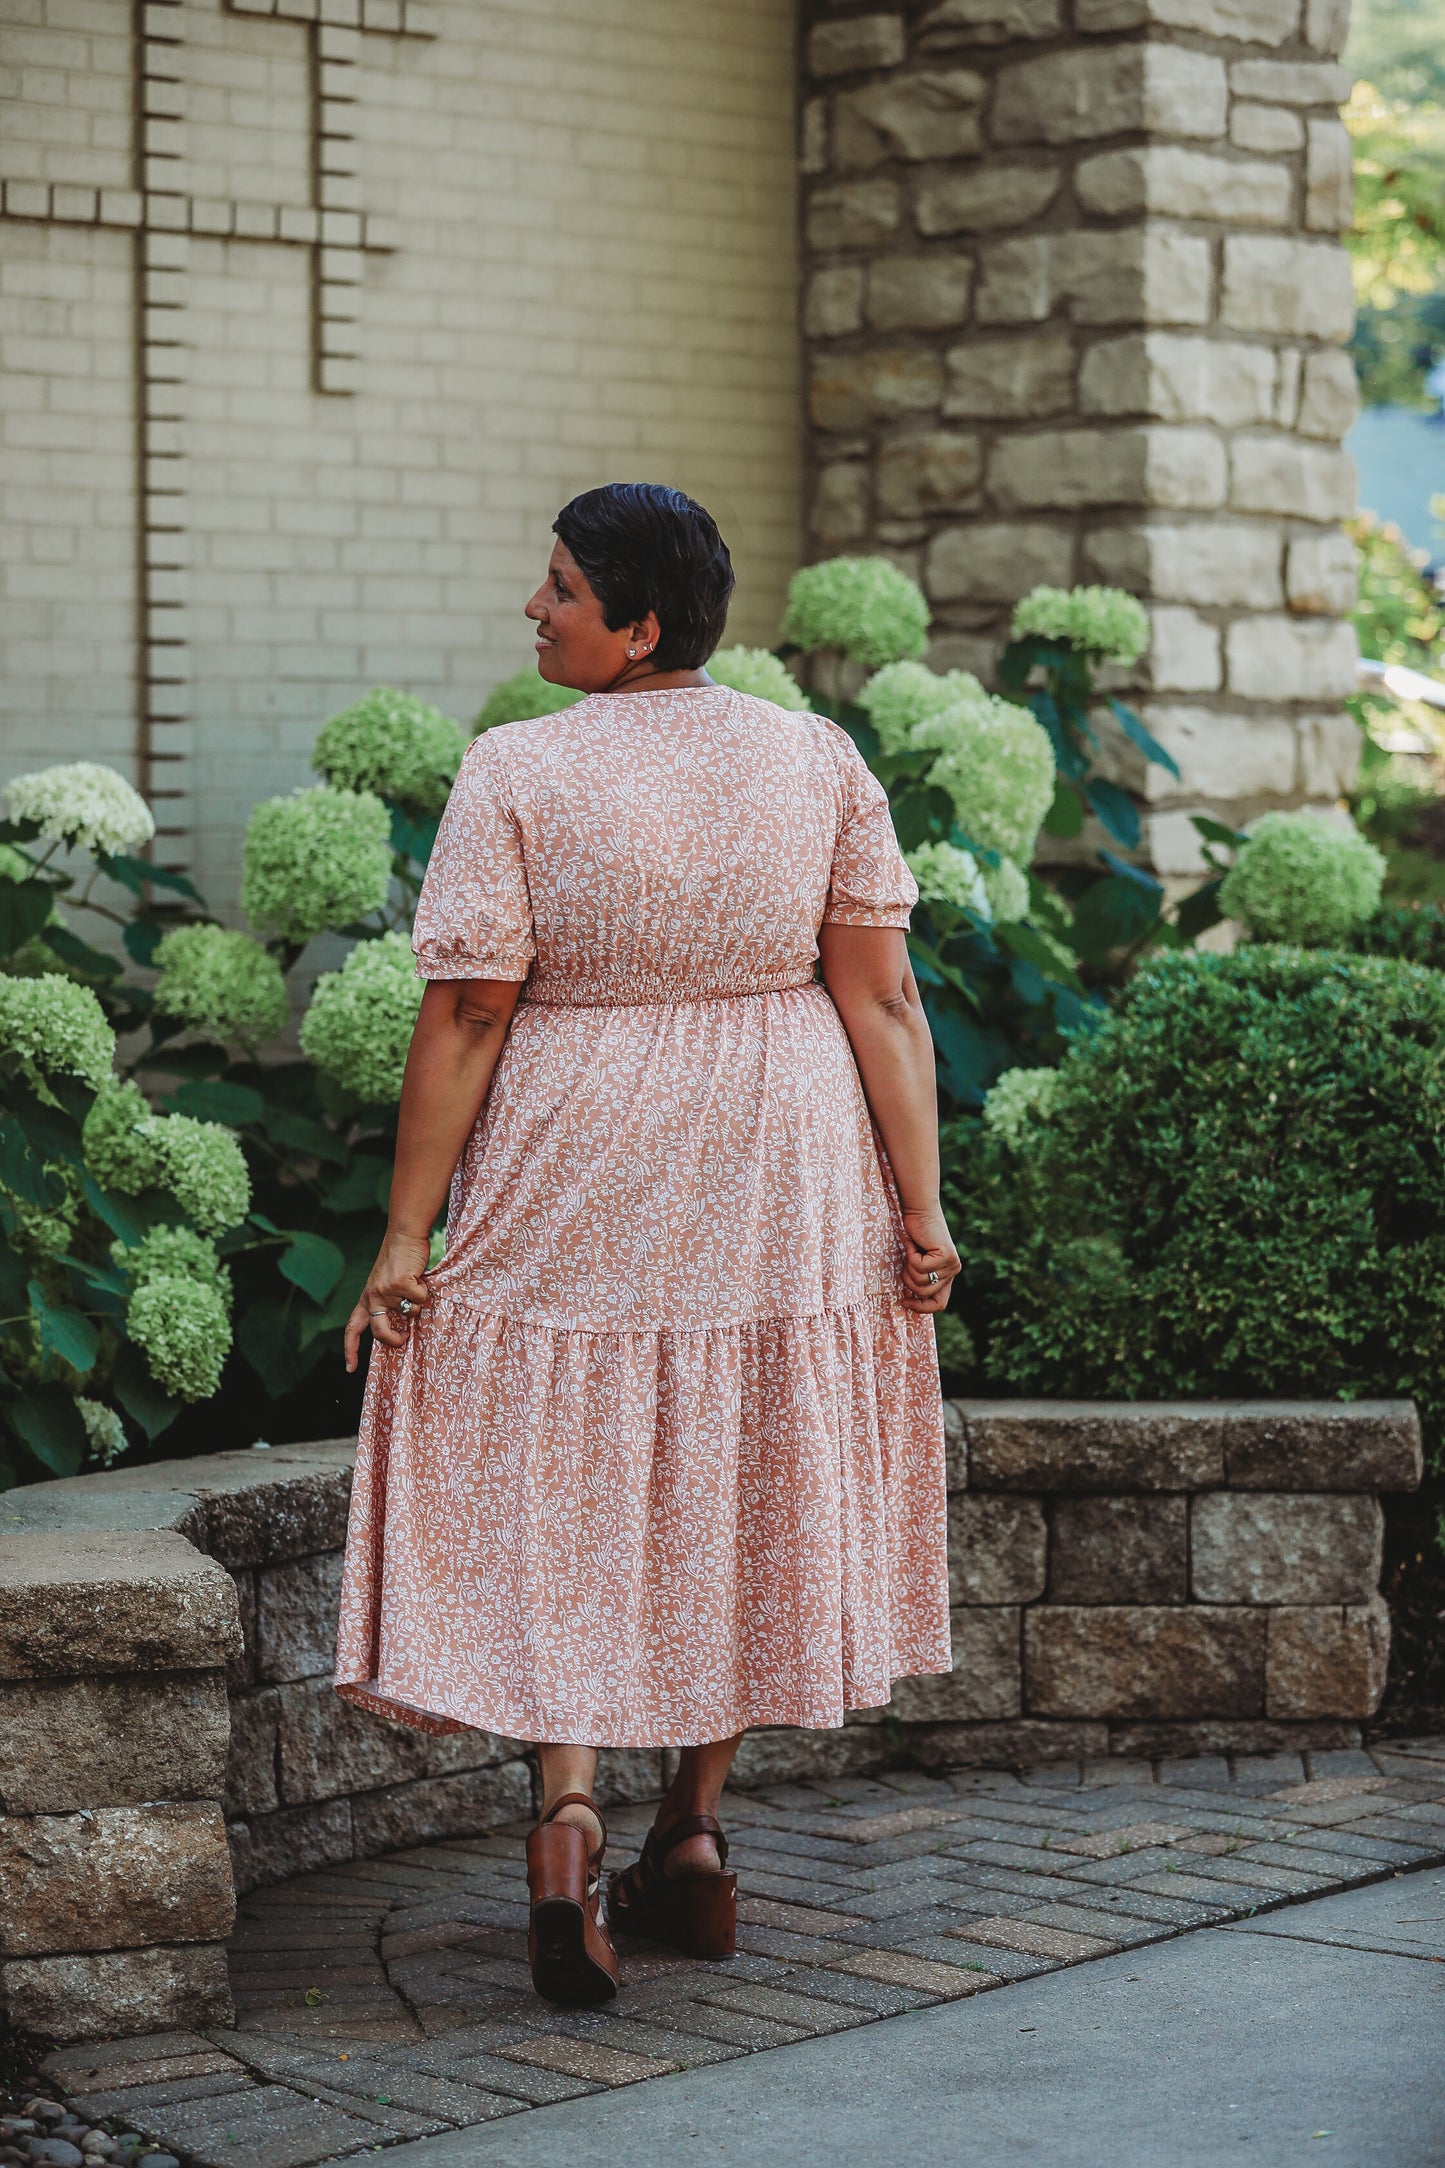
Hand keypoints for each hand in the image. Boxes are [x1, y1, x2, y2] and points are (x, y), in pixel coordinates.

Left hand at [344, 1230, 431, 1372]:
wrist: (403, 1235)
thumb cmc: (399, 1261)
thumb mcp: (384, 1284)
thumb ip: (388, 1303)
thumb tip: (404, 1325)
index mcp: (366, 1299)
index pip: (352, 1329)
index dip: (350, 1350)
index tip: (350, 1368)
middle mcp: (372, 1297)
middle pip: (381, 1333)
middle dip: (395, 1340)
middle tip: (405, 1337)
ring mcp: (385, 1291)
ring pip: (410, 1312)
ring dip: (417, 1301)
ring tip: (413, 1283)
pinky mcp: (400, 1284)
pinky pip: (419, 1298)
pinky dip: (424, 1289)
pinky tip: (417, 1276)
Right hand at [899, 1201, 959, 1313]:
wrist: (920, 1211)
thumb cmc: (914, 1235)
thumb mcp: (917, 1262)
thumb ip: (920, 1278)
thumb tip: (909, 1301)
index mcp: (947, 1276)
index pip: (939, 1304)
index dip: (921, 1308)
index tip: (904, 1301)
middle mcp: (953, 1271)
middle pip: (925, 1293)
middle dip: (909, 1279)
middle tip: (907, 1261)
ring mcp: (952, 1264)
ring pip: (921, 1281)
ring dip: (909, 1266)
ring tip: (912, 1250)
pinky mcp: (946, 1256)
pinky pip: (920, 1267)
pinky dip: (911, 1254)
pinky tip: (914, 1243)